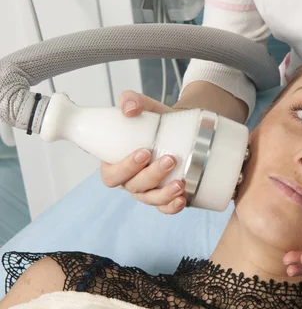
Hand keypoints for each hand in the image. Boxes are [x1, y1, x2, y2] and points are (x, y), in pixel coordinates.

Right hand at [100, 91, 186, 214]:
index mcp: (117, 163)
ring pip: (150, 199)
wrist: (180, 129)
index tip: (144, 152)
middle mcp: (131, 181)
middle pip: (134, 187)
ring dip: (164, 194)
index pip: (112, 175)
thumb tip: (129, 109)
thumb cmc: (156, 122)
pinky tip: (182, 200)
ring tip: (180, 184)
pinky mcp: (166, 197)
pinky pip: (165, 208)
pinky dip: (172, 207)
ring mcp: (148, 191)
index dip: (125, 168)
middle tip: (170, 160)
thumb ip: (131, 100)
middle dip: (151, 176)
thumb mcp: (144, 106)